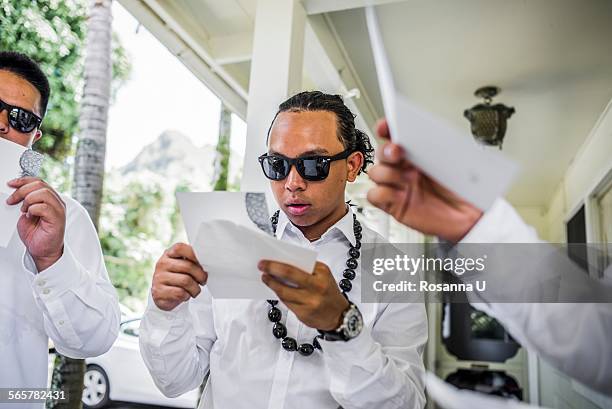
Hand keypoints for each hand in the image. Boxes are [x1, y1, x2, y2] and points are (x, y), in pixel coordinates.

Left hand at [6, 177, 65, 270]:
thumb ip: (25, 201)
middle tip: (12, 201)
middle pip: (40, 185)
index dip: (23, 180)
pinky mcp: (58, 218)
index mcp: (50, 198)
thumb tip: (14, 191)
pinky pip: (44, 207)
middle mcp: (56, 202)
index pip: (38, 182)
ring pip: (43, 193)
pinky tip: (30, 217)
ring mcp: (58, 209)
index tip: (10, 184)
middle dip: (22, 191)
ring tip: (24, 210)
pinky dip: (33, 210)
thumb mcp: (26, 212)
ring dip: (28, 201)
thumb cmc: (36, 234)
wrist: (42, 250)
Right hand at [151, 243, 207, 310]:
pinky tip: (186, 295)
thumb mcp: (183, 266)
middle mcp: (162, 263)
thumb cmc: (178, 277)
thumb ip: (192, 260)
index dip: (194, 255)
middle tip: (203, 281)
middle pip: (188, 266)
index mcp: (169, 254)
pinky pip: (180, 293)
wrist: (164, 295)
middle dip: (200, 276)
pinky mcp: (158, 292)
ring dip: (195, 288)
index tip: (202, 265)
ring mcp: (159, 277)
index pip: (180, 248)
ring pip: (186, 281)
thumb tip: (207, 261)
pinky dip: (187, 296)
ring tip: (195, 290)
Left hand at [258, 260, 348, 330]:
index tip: (267, 261)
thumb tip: (284, 263)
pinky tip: (275, 290)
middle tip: (262, 267)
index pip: (295, 266)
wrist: (339, 314)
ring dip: (272, 284)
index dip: (277, 264)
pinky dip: (279, 295)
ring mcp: (309, 302)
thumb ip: (307, 268)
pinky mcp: (304, 314)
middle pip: (288, 276)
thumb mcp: (324, 275)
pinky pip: (286, 303)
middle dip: (271, 270)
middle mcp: (316, 287)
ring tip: (266, 278)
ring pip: (284, 292)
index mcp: (321, 274)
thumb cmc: (329, 291)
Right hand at [367, 119, 482, 242]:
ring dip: (387, 173)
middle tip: (397, 152)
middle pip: (381, 153)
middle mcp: (404, 168)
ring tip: (407, 179)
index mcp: (417, 153)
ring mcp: (397, 186)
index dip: (386, 129)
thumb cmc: (463, 189)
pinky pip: (374, 195)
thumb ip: (433, 145)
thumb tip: (417, 134)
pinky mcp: (393, 205)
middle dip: (386, 150)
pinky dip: (384, 193)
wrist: (469, 216)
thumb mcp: (453, 160)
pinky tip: (400, 195)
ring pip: (375, 172)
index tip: (385, 126)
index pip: (395, 136)